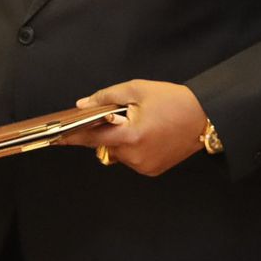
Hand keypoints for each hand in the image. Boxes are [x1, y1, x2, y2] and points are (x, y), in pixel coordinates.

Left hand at [56, 80, 207, 175]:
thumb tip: (82, 106)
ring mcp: (144, 166)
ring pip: (116, 152)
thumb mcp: (137, 90)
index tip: (54, 137)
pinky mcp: (151, 171)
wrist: (206, 117)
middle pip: (103, 145)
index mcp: (130, 136)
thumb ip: (105, 98)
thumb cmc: (173, 100)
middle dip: (104, 130)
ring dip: (119, 139)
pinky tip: (147, 134)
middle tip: (121, 115)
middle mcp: (135, 156)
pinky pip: (130, 158)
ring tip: (140, 123)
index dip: (71, 136)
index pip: (90, 137)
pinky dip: (131, 147)